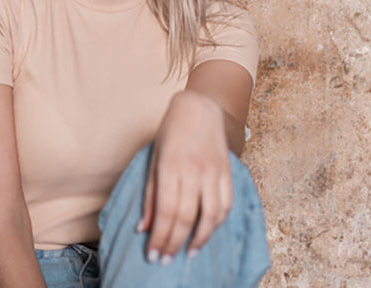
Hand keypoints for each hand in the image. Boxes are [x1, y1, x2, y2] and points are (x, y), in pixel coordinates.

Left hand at [137, 89, 232, 262]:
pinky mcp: (227, 173)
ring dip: (199, 239)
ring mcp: (213, 173)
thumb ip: (149, 195)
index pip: (165, 212)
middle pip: (186, 218)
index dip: (160, 238)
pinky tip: (206, 232)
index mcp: (171, 168)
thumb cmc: (170, 133)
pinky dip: (217, 223)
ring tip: (187, 252)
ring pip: (210, 216)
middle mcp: (193, 172)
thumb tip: (143, 227)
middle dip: (174, 243)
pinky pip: (225, 205)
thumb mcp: (153, 160)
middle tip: (165, 261)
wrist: (199, 108)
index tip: (153, 255)